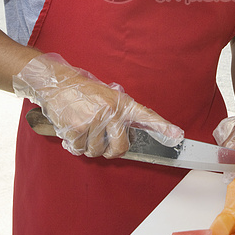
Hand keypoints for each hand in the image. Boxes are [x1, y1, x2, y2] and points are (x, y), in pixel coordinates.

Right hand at [13, 53, 183, 158]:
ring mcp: (94, 121)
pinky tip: (70, 132)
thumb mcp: (106, 95)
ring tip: (82, 130)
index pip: (146, 115)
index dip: (163, 127)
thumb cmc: (82, 90)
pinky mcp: (77, 128)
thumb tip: (130, 128)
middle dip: (111, 152)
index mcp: (121, 102)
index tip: (178, 135)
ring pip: (96, 151)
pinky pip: (79, 150)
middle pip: (120, 148)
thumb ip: (118, 111)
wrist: (56, 83)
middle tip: (103, 144)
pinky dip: (73, 146)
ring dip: (88, 147)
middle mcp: (111, 112)